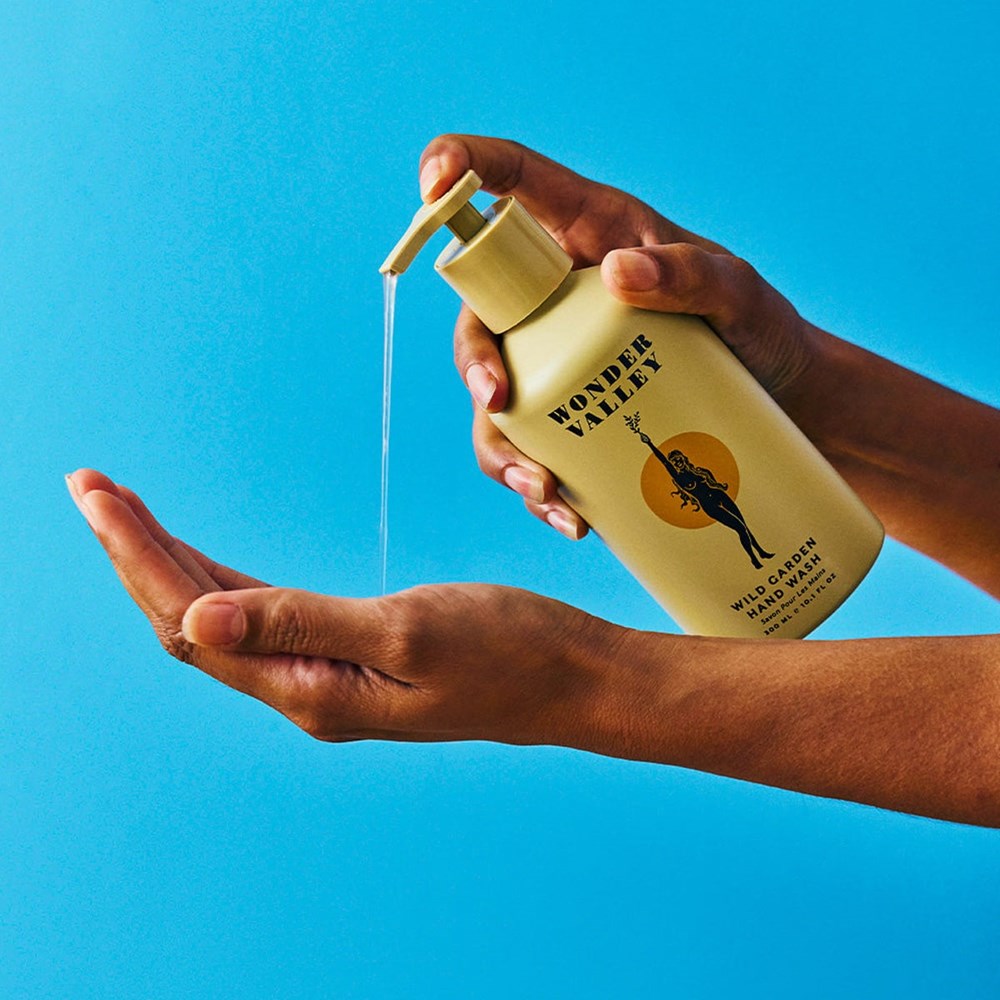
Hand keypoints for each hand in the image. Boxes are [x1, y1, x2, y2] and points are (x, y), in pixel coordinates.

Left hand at [66, 469, 617, 744]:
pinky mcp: (348, 655)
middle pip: (190, 623)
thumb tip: (190, 619)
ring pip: (221, 621)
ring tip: (125, 509)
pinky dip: (220, 579)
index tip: (95, 496)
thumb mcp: (406, 630)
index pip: (192, 622)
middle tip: (91, 488)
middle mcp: (305, 691)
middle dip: (135, 554)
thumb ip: (301, 623)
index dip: (137, 558)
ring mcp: (325, 677)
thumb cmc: (507, 650)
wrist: (569, 678)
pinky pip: (262, 618)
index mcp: (311, 690)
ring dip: (170, 564)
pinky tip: (199, 557)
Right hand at [420, 134, 813, 539]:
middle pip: (480, 313)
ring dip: (501, 447)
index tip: (430, 183)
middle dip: (474, 361)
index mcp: (588, 234)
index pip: (511, 182)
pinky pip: (531, 450)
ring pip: (493, 397)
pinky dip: (537, 489)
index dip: (460, 164)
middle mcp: (559, 297)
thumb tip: (618, 272)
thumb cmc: (763, 336)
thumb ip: (693, 274)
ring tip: (544, 488)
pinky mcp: (573, 417)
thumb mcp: (741, 297)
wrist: (786, 409)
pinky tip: (573, 517)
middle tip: (499, 400)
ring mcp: (560, 360)